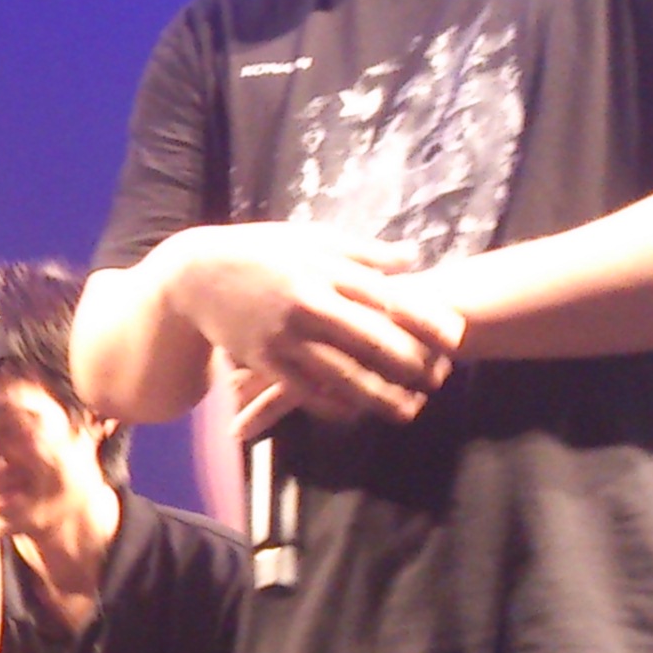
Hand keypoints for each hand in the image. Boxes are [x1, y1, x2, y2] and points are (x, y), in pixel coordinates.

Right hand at [166, 224, 462, 426]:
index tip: (456, 338)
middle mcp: (308, 303)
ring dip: (379, 397)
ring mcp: (284, 335)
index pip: (388, 297)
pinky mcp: (263, 360)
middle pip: (371, 341)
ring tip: (409, 411)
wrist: (195, 274)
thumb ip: (363, 252)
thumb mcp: (311, 238)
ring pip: (341, 374)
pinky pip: (304, 391)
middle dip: (410, 364)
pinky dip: (333, 406)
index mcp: (325, 270)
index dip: (427, 319)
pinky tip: (357, 414)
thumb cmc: (260, 250)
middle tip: (439, 379)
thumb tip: (413, 260)